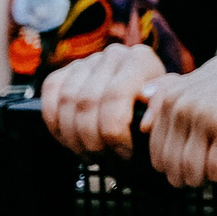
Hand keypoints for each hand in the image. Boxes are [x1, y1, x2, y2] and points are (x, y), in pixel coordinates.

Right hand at [41, 44, 168, 159]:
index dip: (114, 133)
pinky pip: (50, 94)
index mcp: (139, 60)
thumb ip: (160, 110)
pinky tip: (70, 141)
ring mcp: (86, 62)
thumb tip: (145, 124)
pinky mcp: (64, 71)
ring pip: (66, 102)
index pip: (115, 97)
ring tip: (90, 155)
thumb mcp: (166, 106)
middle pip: (87, 103)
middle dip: (93, 141)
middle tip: (105, 160)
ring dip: (74, 138)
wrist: (140, 94)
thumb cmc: (153, 106)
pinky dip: (55, 123)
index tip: (124, 154)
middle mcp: (112, 55)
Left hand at [141, 26, 216, 187]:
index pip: (158, 158)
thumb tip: (142, 98)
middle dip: (204, 173)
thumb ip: (176, 89)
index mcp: (172, 98)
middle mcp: (181, 105)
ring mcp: (203, 114)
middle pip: (174, 172)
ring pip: (194, 177)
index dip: (189, 164)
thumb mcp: (212, 74)